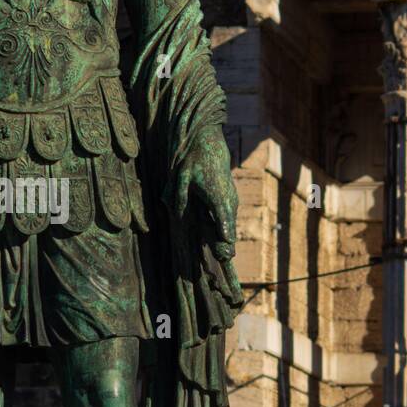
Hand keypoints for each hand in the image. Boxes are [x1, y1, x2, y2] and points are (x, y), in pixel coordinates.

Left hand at [168, 129, 236, 258]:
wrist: (211, 145)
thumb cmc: (194, 160)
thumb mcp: (182, 175)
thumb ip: (179, 194)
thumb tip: (174, 213)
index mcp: (217, 195)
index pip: (224, 217)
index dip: (225, 232)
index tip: (226, 246)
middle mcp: (227, 199)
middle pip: (229, 225)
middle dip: (227, 244)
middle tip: (225, 260)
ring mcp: (231, 199)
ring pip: (230, 223)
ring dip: (227, 240)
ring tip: (224, 258)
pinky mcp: (231, 200)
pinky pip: (229, 218)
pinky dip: (226, 231)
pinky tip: (221, 244)